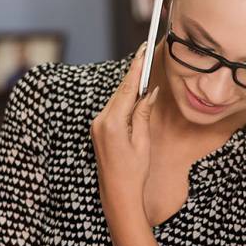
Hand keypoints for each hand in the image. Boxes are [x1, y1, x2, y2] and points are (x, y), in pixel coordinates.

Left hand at [91, 44, 159, 208]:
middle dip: (134, 74)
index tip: (142, 51)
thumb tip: (149, 92)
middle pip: (120, 91)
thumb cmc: (133, 172)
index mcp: (112, 123)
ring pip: (116, 99)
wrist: (118, 194)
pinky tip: (134, 94)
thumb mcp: (142, 141)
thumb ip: (143, 113)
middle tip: (145, 55)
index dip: (136, 68)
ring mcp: (97, 126)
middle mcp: (100, 121)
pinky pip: (113, 109)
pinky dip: (124, 101)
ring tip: (144, 72)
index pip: (126, 88)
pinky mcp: (98, 130)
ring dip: (130, 88)